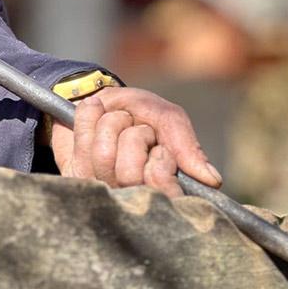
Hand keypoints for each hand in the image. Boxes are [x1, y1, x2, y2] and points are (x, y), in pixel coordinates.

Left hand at [49, 86, 221, 198]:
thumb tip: (212, 181)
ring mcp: (101, 187)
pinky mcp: (75, 174)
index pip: (162, 190)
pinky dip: (89, 116)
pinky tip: (93, 116)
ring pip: (103, 154)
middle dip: (132, 135)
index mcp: (160, 186)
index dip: (160, 160)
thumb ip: (185, 144)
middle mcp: (130, 194)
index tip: (159, 147)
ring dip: (110, 123)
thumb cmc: (137, 111)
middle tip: (134, 130)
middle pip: (128, 174)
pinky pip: (80, 141)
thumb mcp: (166, 118)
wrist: (96, 95)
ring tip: (114, 122)